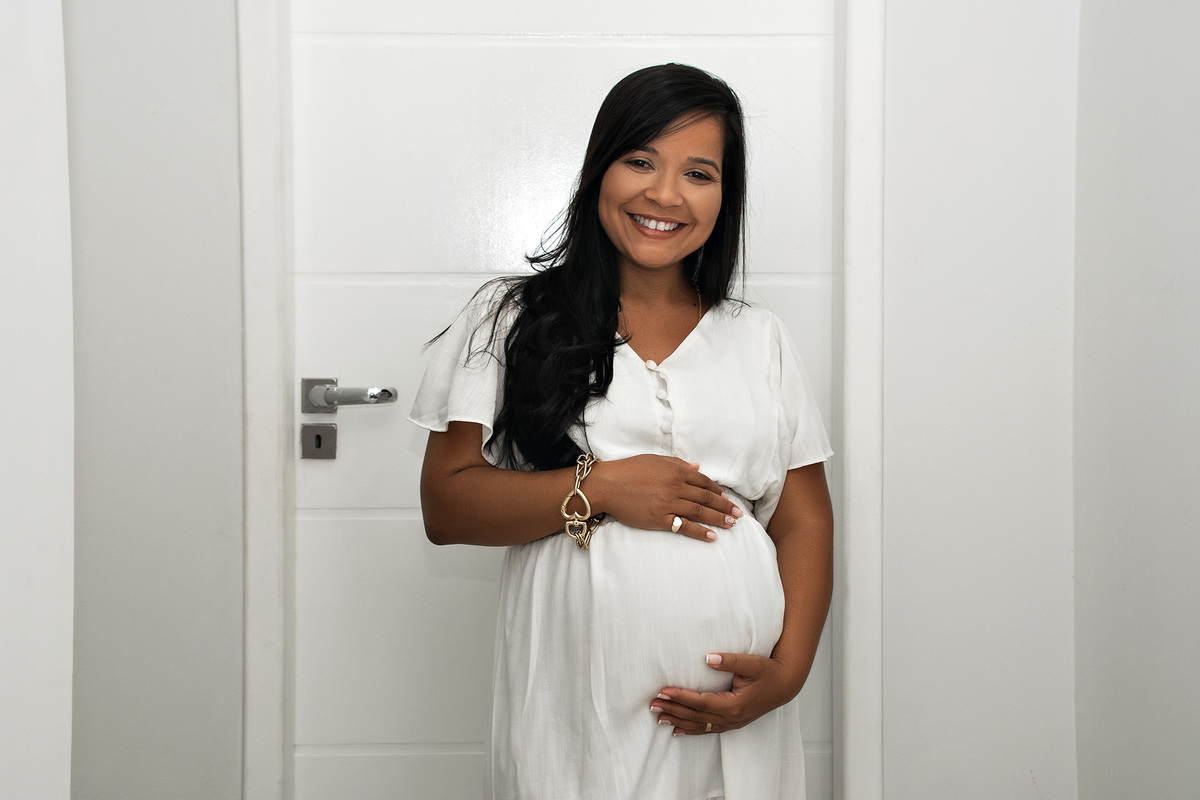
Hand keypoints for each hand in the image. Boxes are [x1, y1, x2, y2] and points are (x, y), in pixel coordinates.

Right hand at [587, 455, 742, 541]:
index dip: (717, 491)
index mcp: (675, 470)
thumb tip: (697, 468)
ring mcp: (668, 504)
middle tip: (738, 514)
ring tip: (731, 524)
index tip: (726, 498)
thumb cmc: (628, 470)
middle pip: (706, 498)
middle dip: (724, 506)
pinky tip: (712, 536)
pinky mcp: (659, 519)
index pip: (703, 482)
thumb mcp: (654, 460)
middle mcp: (675, 486)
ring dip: (718, 519)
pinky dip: (700, 531)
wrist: (607, 485)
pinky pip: (684, 526)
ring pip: (699, 512)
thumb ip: (677, 463)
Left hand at [649, 653, 800, 734]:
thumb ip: (730, 660)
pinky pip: (708, 729)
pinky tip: (677, 730)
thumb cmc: (769, 672)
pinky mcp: (732, 723)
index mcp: (734, 705)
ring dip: (678, 721)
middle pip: (696, 716)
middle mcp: (731, 718)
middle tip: (652, 704)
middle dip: (673, 709)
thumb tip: (707, 658)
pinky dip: (691, 730)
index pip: (700, 702)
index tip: (663, 691)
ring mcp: (731, 723)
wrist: (785, 686)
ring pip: (699, 725)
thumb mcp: (752, 662)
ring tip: (658, 718)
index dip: (681, 697)